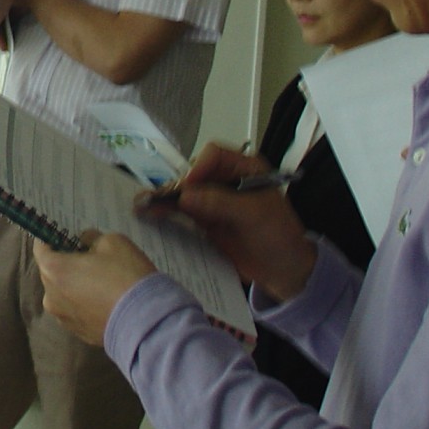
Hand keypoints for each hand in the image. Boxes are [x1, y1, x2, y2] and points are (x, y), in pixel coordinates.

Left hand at [33, 232, 155, 346]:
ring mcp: (64, 319)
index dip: (52, 237)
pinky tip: (106, 300)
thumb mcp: (112, 241)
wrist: (146, 321)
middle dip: (66, 262)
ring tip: (101, 281)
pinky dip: (85, 303)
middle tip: (90, 257)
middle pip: (51, 272)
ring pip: (63, 293)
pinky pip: (77, 311)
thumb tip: (85, 244)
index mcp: (53, 271)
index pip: (40, 248)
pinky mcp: (79, 333)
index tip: (66, 234)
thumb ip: (90, 238)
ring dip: (75, 285)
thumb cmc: (125, 275)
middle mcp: (51, 297)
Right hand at [140, 143, 315, 302]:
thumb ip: (220, 203)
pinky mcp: (206, 221)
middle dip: (174, 186)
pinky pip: (182, 214)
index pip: (214, 155)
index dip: (198, 168)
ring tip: (142, 207)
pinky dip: (167, 215)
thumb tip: (185, 196)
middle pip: (193, 174)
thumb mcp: (255, 216)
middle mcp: (226, 180)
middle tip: (153, 200)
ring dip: (164, 200)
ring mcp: (214, 202)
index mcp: (245, 168)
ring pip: (183, 194)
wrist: (286, 272)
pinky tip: (151, 217)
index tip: (187, 189)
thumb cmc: (280, 237)